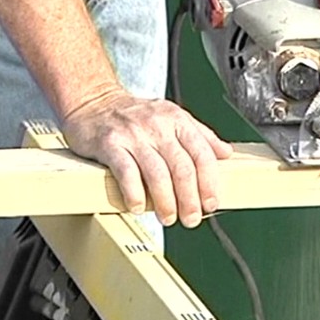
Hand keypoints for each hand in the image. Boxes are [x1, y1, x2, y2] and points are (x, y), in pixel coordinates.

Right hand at [61, 90, 232, 227]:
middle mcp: (158, 125)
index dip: (209, 181)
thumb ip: (200, 135)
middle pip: (182, 167)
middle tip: (192, 218)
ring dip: (165, 201)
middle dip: (190, 198)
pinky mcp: (110, 144)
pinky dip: (134, 193)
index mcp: (177, 119)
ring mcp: (134, 134)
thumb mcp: (172, 116)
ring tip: (168, 218)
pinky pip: (126, 172)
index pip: (201, 153)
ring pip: (157, 173)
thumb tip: (226, 153)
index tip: (211, 202)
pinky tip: (138, 207)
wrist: (93, 101)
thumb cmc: (134, 115)